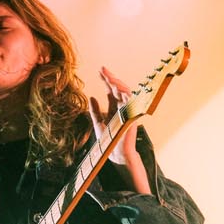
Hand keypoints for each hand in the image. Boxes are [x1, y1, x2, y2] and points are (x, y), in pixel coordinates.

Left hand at [89, 66, 150, 192]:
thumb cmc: (108, 140)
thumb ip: (95, 110)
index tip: (100, 71)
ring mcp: (128, 109)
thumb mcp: (97, 122)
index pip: (112, 90)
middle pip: (118, 88)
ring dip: (117, 83)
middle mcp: (122, 107)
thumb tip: (92, 97)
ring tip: (108, 77)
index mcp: (115, 107)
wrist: (115, 153)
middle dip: (111, 78)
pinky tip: (115, 86)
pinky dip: (123, 92)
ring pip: (125, 91)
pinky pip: (130, 99)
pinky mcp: (132, 113)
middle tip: (103, 69)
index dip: (106, 80)